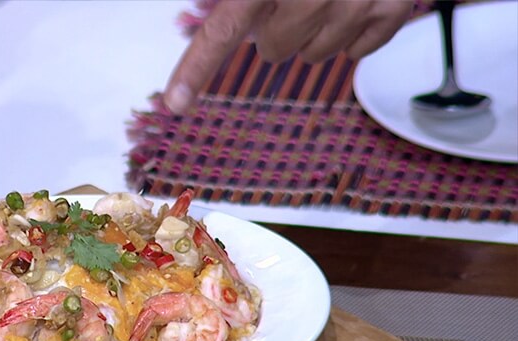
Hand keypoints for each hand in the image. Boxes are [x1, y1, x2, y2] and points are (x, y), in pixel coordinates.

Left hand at [164, 0, 412, 113]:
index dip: (194, 69)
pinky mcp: (393, 9)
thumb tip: (212, 14)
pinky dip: (353, 31)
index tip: (174, 103)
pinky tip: (354, 0)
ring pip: (316, 54)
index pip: (222, 31)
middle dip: (277, 26)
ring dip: (315, 29)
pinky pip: (359, 51)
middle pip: (274, 50)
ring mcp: (356, 3)